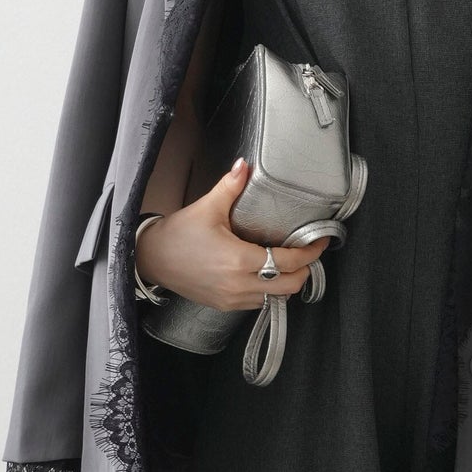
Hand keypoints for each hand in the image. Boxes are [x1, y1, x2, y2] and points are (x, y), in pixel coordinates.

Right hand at [135, 157, 330, 310]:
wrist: (151, 259)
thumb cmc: (177, 236)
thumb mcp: (207, 207)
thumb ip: (231, 186)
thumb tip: (245, 166)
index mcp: (239, 260)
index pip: (289, 261)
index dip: (310, 252)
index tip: (320, 241)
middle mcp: (239, 284)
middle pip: (290, 286)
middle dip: (304, 269)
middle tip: (307, 252)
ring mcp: (232, 299)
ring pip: (275, 297)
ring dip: (287, 281)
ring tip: (289, 262)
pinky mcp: (224, 305)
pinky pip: (257, 303)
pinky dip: (268, 290)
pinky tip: (266, 274)